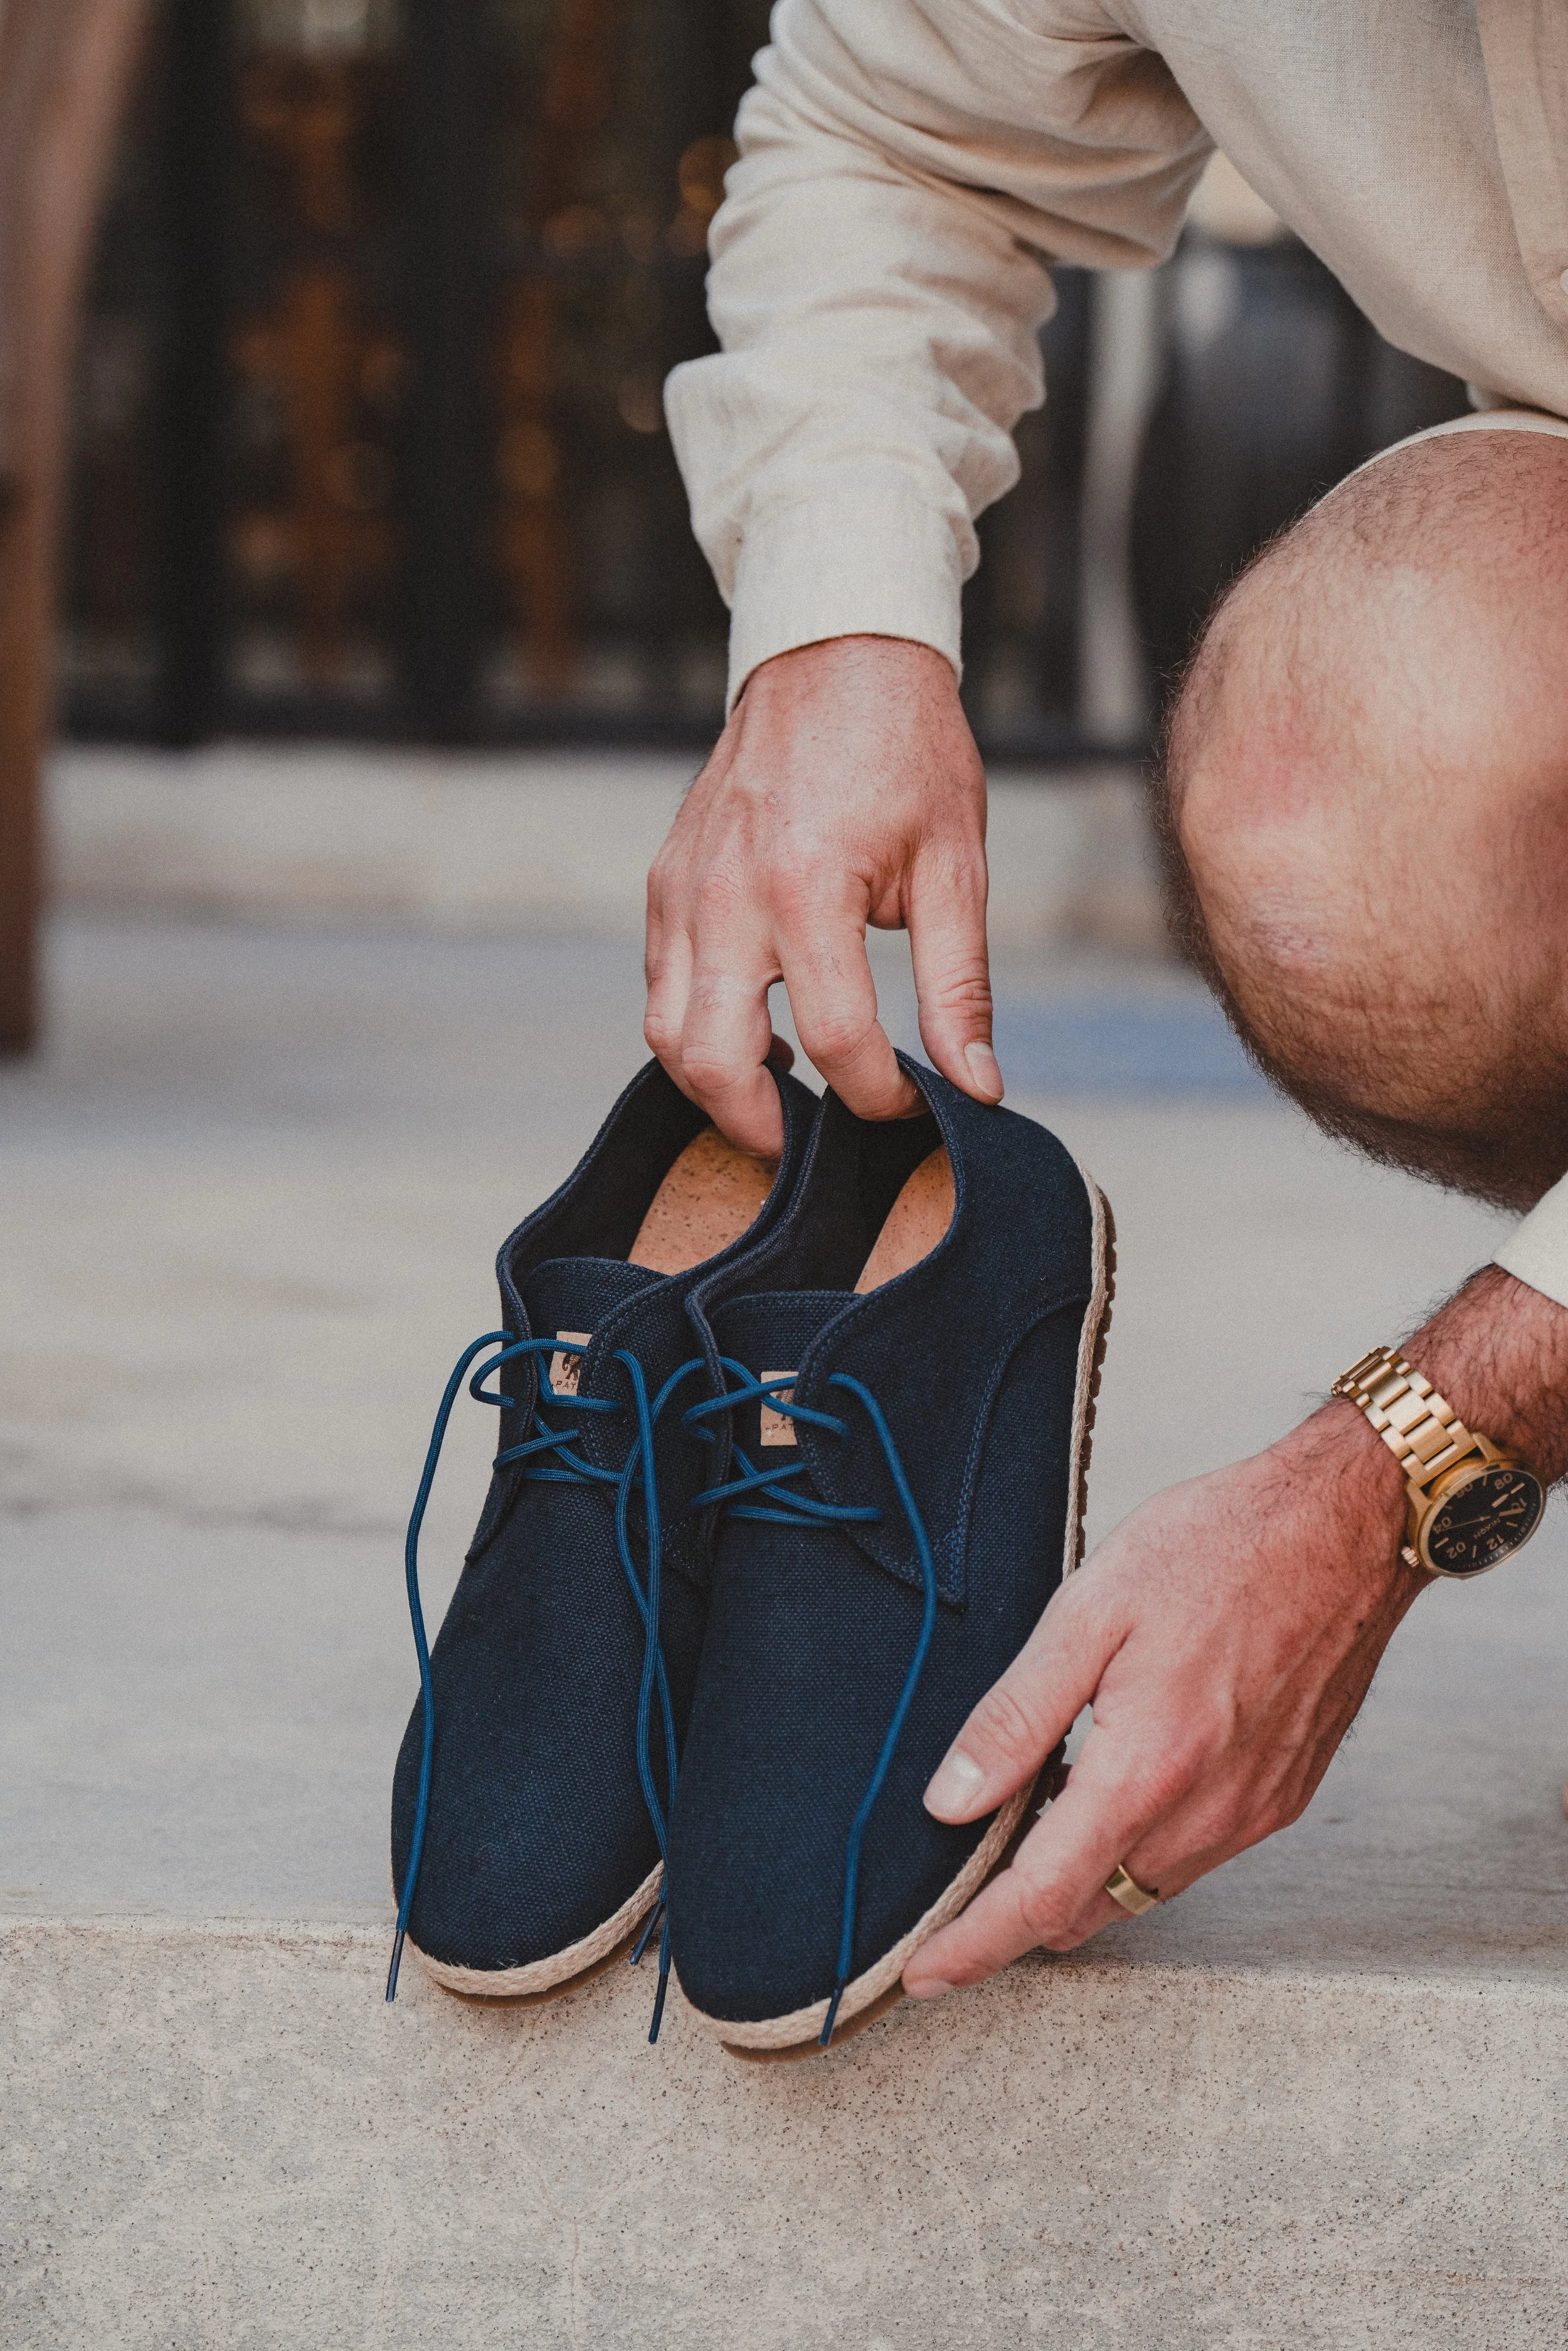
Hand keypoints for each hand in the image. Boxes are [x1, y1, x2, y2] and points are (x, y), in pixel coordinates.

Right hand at [644, 634, 1002, 1156]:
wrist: (834, 655)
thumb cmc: (905, 752)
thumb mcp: (955, 866)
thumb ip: (959, 985)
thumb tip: (978, 1084)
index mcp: (808, 886)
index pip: (836, 1038)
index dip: (878, 1096)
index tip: (910, 1103)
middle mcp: (727, 893)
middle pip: (710, 1060)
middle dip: (762, 1126)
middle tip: (816, 1140)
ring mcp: (682, 889)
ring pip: (664, 1033)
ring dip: (718, 1084)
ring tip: (785, 1092)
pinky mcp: (665, 883)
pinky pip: (659, 985)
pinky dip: (697, 1029)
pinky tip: (759, 1027)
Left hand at [902, 1407, 1419, 1992]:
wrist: (1345, 1527)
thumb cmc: (1221, 1547)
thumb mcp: (1089, 1609)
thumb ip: (1016, 1715)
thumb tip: (951, 1799)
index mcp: (1147, 1770)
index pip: (1042, 1898)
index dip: (974, 1945)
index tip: (925, 1974)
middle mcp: (1207, 1814)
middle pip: (1088, 1910)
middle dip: (1018, 1911)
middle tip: (962, 1874)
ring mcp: (1252, 1814)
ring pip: (1140, 1889)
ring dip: (1081, 1874)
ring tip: (1033, 1810)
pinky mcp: (1280, 1798)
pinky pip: (1190, 1855)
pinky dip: (1137, 1845)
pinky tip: (1110, 1781)